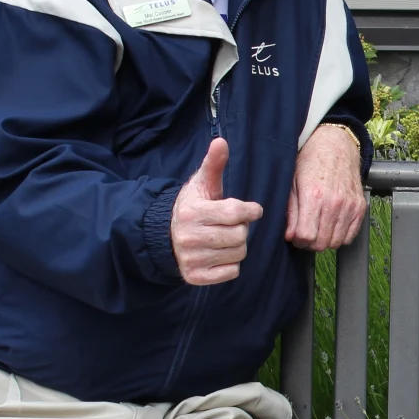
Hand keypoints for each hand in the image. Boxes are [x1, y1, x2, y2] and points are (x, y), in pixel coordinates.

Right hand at [172, 138, 263, 284]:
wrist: (166, 234)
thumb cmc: (193, 205)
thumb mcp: (202, 184)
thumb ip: (214, 164)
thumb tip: (221, 141)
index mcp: (192, 212)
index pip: (235, 213)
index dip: (250, 211)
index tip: (252, 210)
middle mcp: (189, 237)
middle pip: (240, 236)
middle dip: (241, 228)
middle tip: (232, 225)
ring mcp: (191, 259)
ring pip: (238, 254)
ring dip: (238, 246)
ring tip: (225, 238)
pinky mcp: (195, 277)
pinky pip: (232, 272)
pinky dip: (231, 264)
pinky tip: (219, 254)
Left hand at [285, 124, 365, 250]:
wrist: (335, 145)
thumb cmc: (310, 161)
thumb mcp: (292, 183)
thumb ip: (291, 212)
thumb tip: (290, 236)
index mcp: (313, 196)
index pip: (307, 236)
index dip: (298, 240)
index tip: (296, 235)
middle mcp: (334, 203)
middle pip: (322, 243)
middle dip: (310, 242)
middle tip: (306, 233)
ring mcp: (350, 206)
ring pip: (336, 242)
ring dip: (326, 240)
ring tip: (319, 228)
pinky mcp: (360, 207)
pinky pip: (350, 236)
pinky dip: (340, 236)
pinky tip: (331, 225)